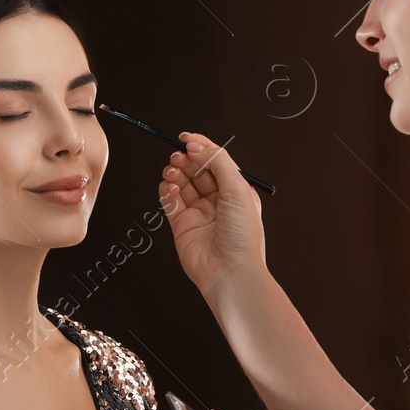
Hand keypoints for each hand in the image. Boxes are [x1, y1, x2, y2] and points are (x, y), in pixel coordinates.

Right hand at [159, 130, 265, 295]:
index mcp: (236, 190)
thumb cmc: (243, 238)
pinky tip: (171, 188)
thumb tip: (198, 145)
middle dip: (186, 159)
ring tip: (173, 171)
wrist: (230, 272)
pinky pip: (170, 200)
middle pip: (196, 169)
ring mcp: (198, 212)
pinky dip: (167, 190)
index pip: (216, 160)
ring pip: (181, 182)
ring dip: (175, 172)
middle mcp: (217, 201)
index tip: (186, 138)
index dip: (201, 146)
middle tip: (178, 155)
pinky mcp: (181, 225)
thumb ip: (218, 162)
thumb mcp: (238, 190)